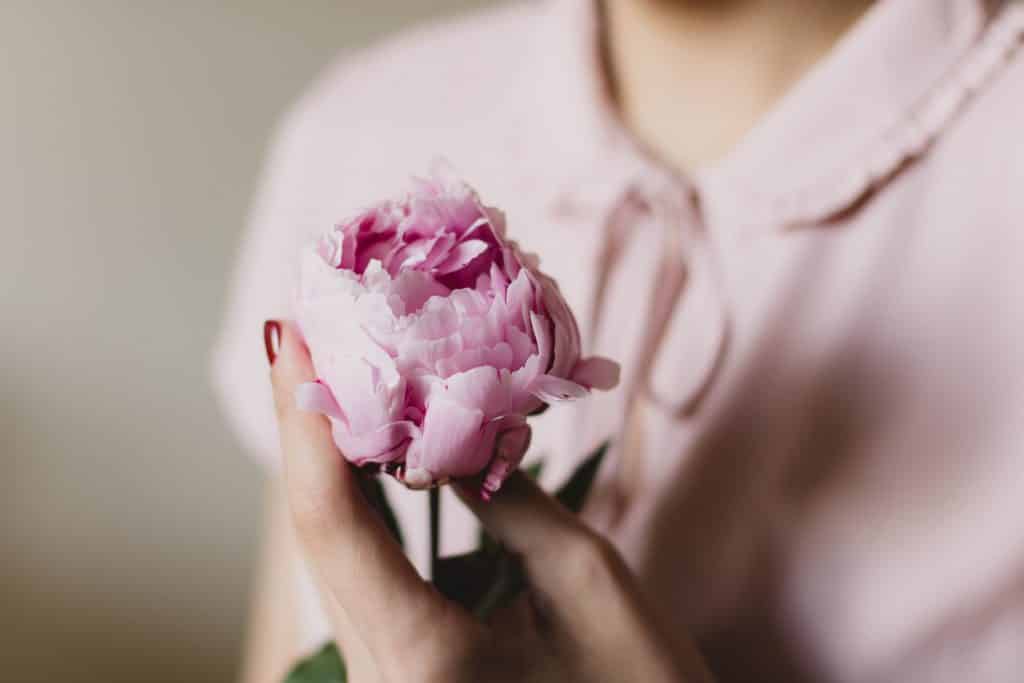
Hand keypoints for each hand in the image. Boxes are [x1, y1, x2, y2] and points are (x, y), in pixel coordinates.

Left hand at [266, 321, 711, 682]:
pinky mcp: (400, 669)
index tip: (294, 333)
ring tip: (329, 368)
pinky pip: (363, 573)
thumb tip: (454, 418)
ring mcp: (382, 676)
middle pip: (318, 531)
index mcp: (421, 659)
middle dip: (308, 423)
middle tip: (305, 330)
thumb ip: (506, 497)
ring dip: (328, 456)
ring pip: (333, 551)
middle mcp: (378, 674)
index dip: (308, 418)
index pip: (335, 520)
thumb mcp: (585, 580)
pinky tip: (364, 445)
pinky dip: (358, 500)